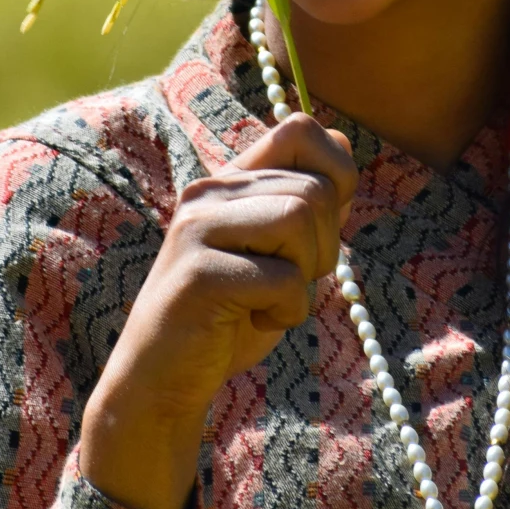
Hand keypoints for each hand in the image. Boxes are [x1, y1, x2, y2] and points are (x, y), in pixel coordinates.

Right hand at [78, 113, 357, 508]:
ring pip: (299, 220)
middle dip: (325, 248)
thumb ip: (305, 210)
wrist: (163, 379)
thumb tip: (346, 156)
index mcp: (228, 181)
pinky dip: (287, 313)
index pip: (298, 129)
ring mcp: (197, 229)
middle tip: (288, 283)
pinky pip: (283, 279)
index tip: (323, 225)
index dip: (336, 171)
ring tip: (271, 301)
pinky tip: (253, 322)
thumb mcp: (276, 256)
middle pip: (314, 190)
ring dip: (305, 278)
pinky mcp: (199, 274)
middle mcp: (208, 193)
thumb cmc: (229, 317)